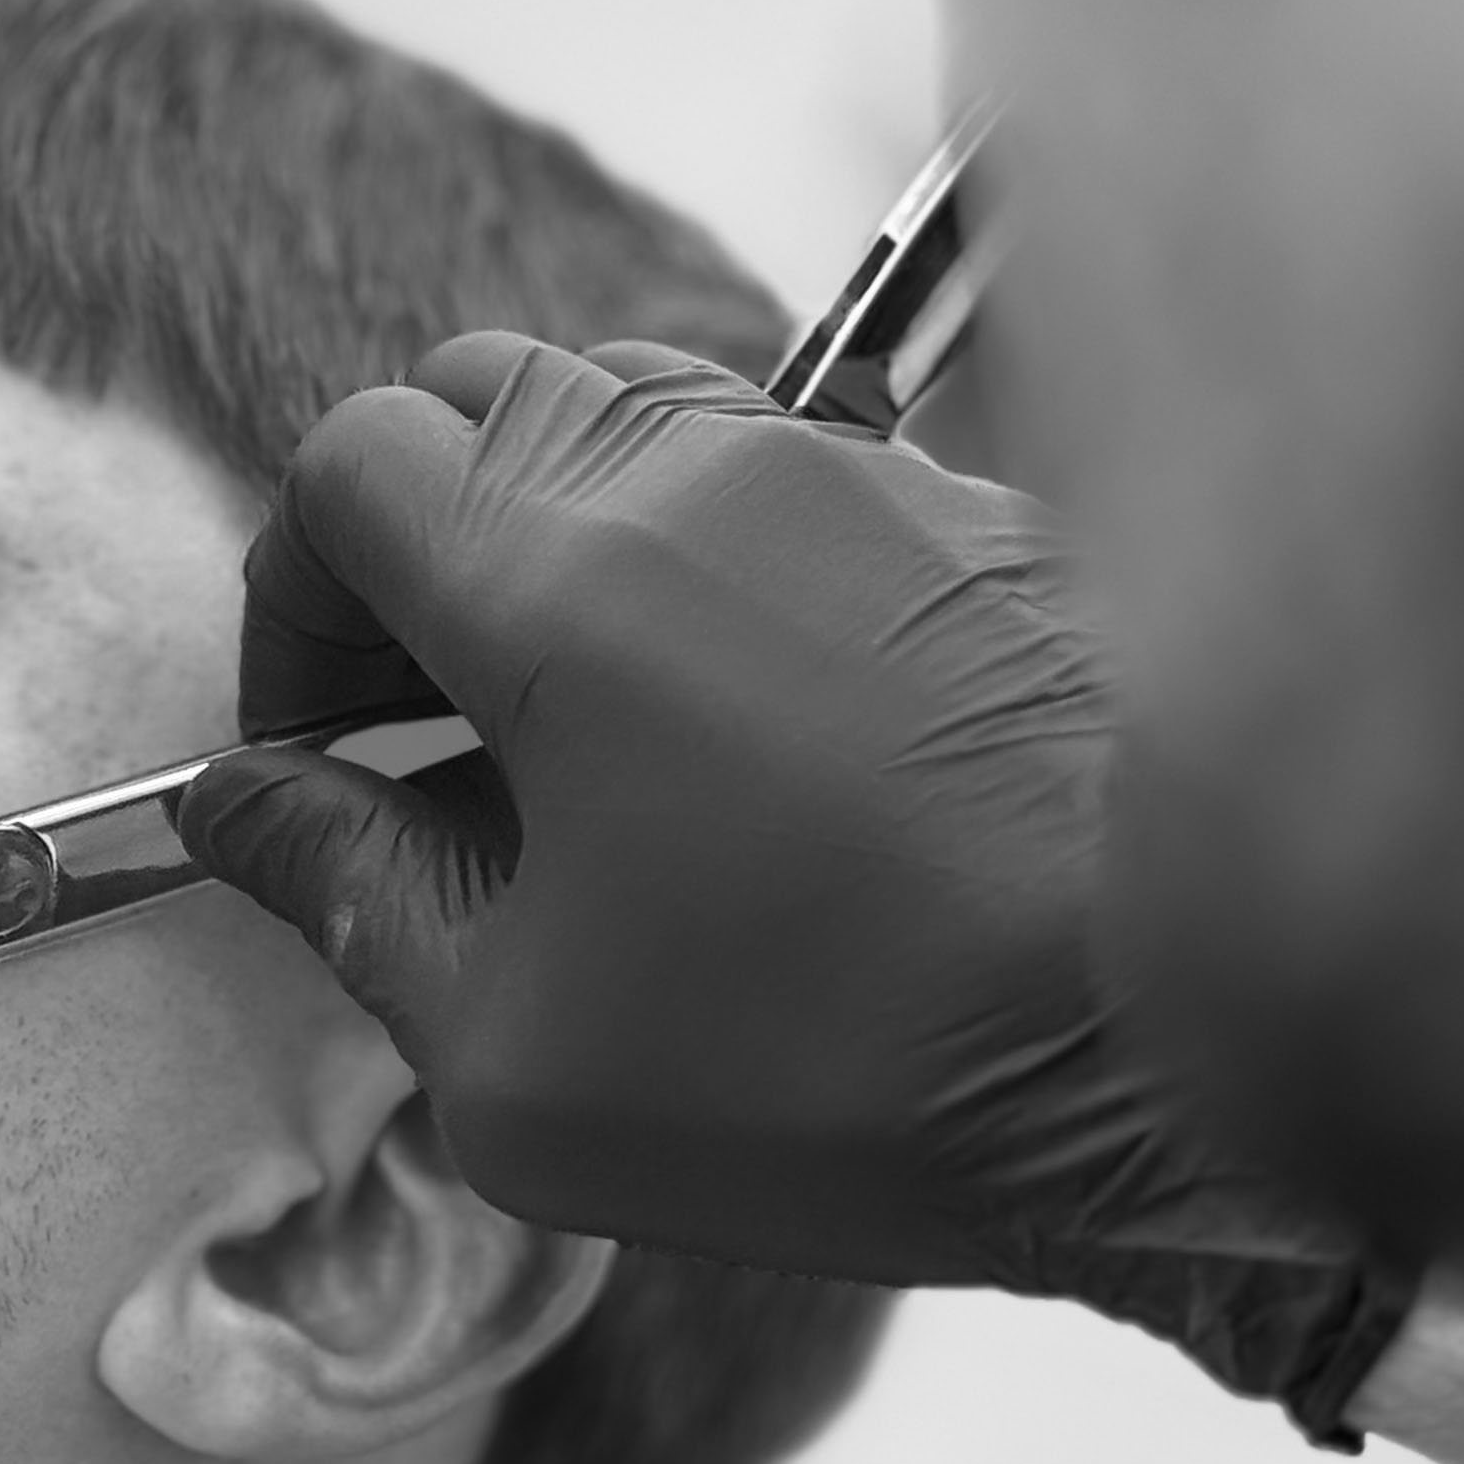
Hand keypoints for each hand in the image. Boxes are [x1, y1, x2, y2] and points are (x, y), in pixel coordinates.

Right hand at [178, 334, 1413, 1435]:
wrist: (1212, 1037)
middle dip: (404, 552)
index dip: (290, 606)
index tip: (316, 750)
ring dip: (550, 538)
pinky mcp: (966, 521)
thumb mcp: (516, 1054)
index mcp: (555, 583)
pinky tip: (737, 730)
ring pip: (627, 413)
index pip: (345, 469)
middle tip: (427, 731)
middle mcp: (699, 478)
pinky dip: (698, 558)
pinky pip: (776, 475)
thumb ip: (348, 898)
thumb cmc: (851, 1063)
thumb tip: (250, 809)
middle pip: (471, 400)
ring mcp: (851, 479)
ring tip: (580, 728)